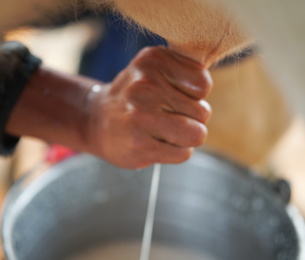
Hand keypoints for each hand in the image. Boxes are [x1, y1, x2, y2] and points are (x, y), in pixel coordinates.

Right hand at [85, 46, 211, 168]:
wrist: (96, 120)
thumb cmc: (135, 97)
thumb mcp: (154, 69)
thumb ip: (184, 70)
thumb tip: (207, 85)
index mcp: (153, 61)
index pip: (203, 84)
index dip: (195, 96)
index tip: (175, 96)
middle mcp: (145, 85)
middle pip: (202, 112)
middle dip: (192, 119)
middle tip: (168, 117)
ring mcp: (140, 117)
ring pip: (196, 135)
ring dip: (186, 138)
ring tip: (165, 131)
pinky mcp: (140, 145)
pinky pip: (183, 153)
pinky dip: (176, 152)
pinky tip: (156, 143)